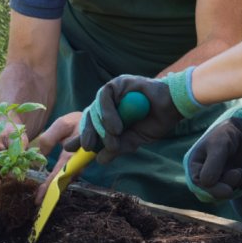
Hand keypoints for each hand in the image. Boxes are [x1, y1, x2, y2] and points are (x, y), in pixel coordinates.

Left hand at [30, 112, 81, 204]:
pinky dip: (57, 182)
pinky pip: (67, 177)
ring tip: (40, 197)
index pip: (59, 175)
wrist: (96, 121)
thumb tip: (40, 155)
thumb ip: (49, 138)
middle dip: (50, 194)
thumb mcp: (62, 124)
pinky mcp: (78, 166)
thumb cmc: (78, 122)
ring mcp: (79, 167)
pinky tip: (48, 186)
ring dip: (53, 190)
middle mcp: (78, 165)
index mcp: (73, 155)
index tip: (39, 198)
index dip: (48, 186)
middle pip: (63, 183)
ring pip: (65, 182)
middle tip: (36, 203)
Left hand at [64, 69, 199, 163]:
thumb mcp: (133, 141)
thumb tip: (99, 159)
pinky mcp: (118, 83)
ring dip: (102, 127)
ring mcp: (112, 92)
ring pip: (95, 109)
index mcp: (111, 117)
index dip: (79, 137)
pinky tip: (117, 126)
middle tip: (88, 146)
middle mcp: (109, 104)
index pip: (90, 127)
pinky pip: (104, 97)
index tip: (69, 149)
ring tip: (114, 136)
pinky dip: (108, 113)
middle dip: (86, 133)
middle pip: (89, 118)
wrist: (172, 108)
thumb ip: (116, 148)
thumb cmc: (155, 122)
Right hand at [185, 117, 241, 201]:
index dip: (212, 191)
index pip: (198, 185)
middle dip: (225, 188)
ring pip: (224, 193)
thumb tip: (206, 183)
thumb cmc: (225, 134)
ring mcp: (217, 179)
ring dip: (236, 185)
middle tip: (238, 174)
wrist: (240, 131)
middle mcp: (203, 174)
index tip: (228, 191)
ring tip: (241, 170)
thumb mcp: (219, 145)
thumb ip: (213, 164)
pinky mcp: (229, 181)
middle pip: (210, 193)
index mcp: (194, 165)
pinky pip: (236, 191)